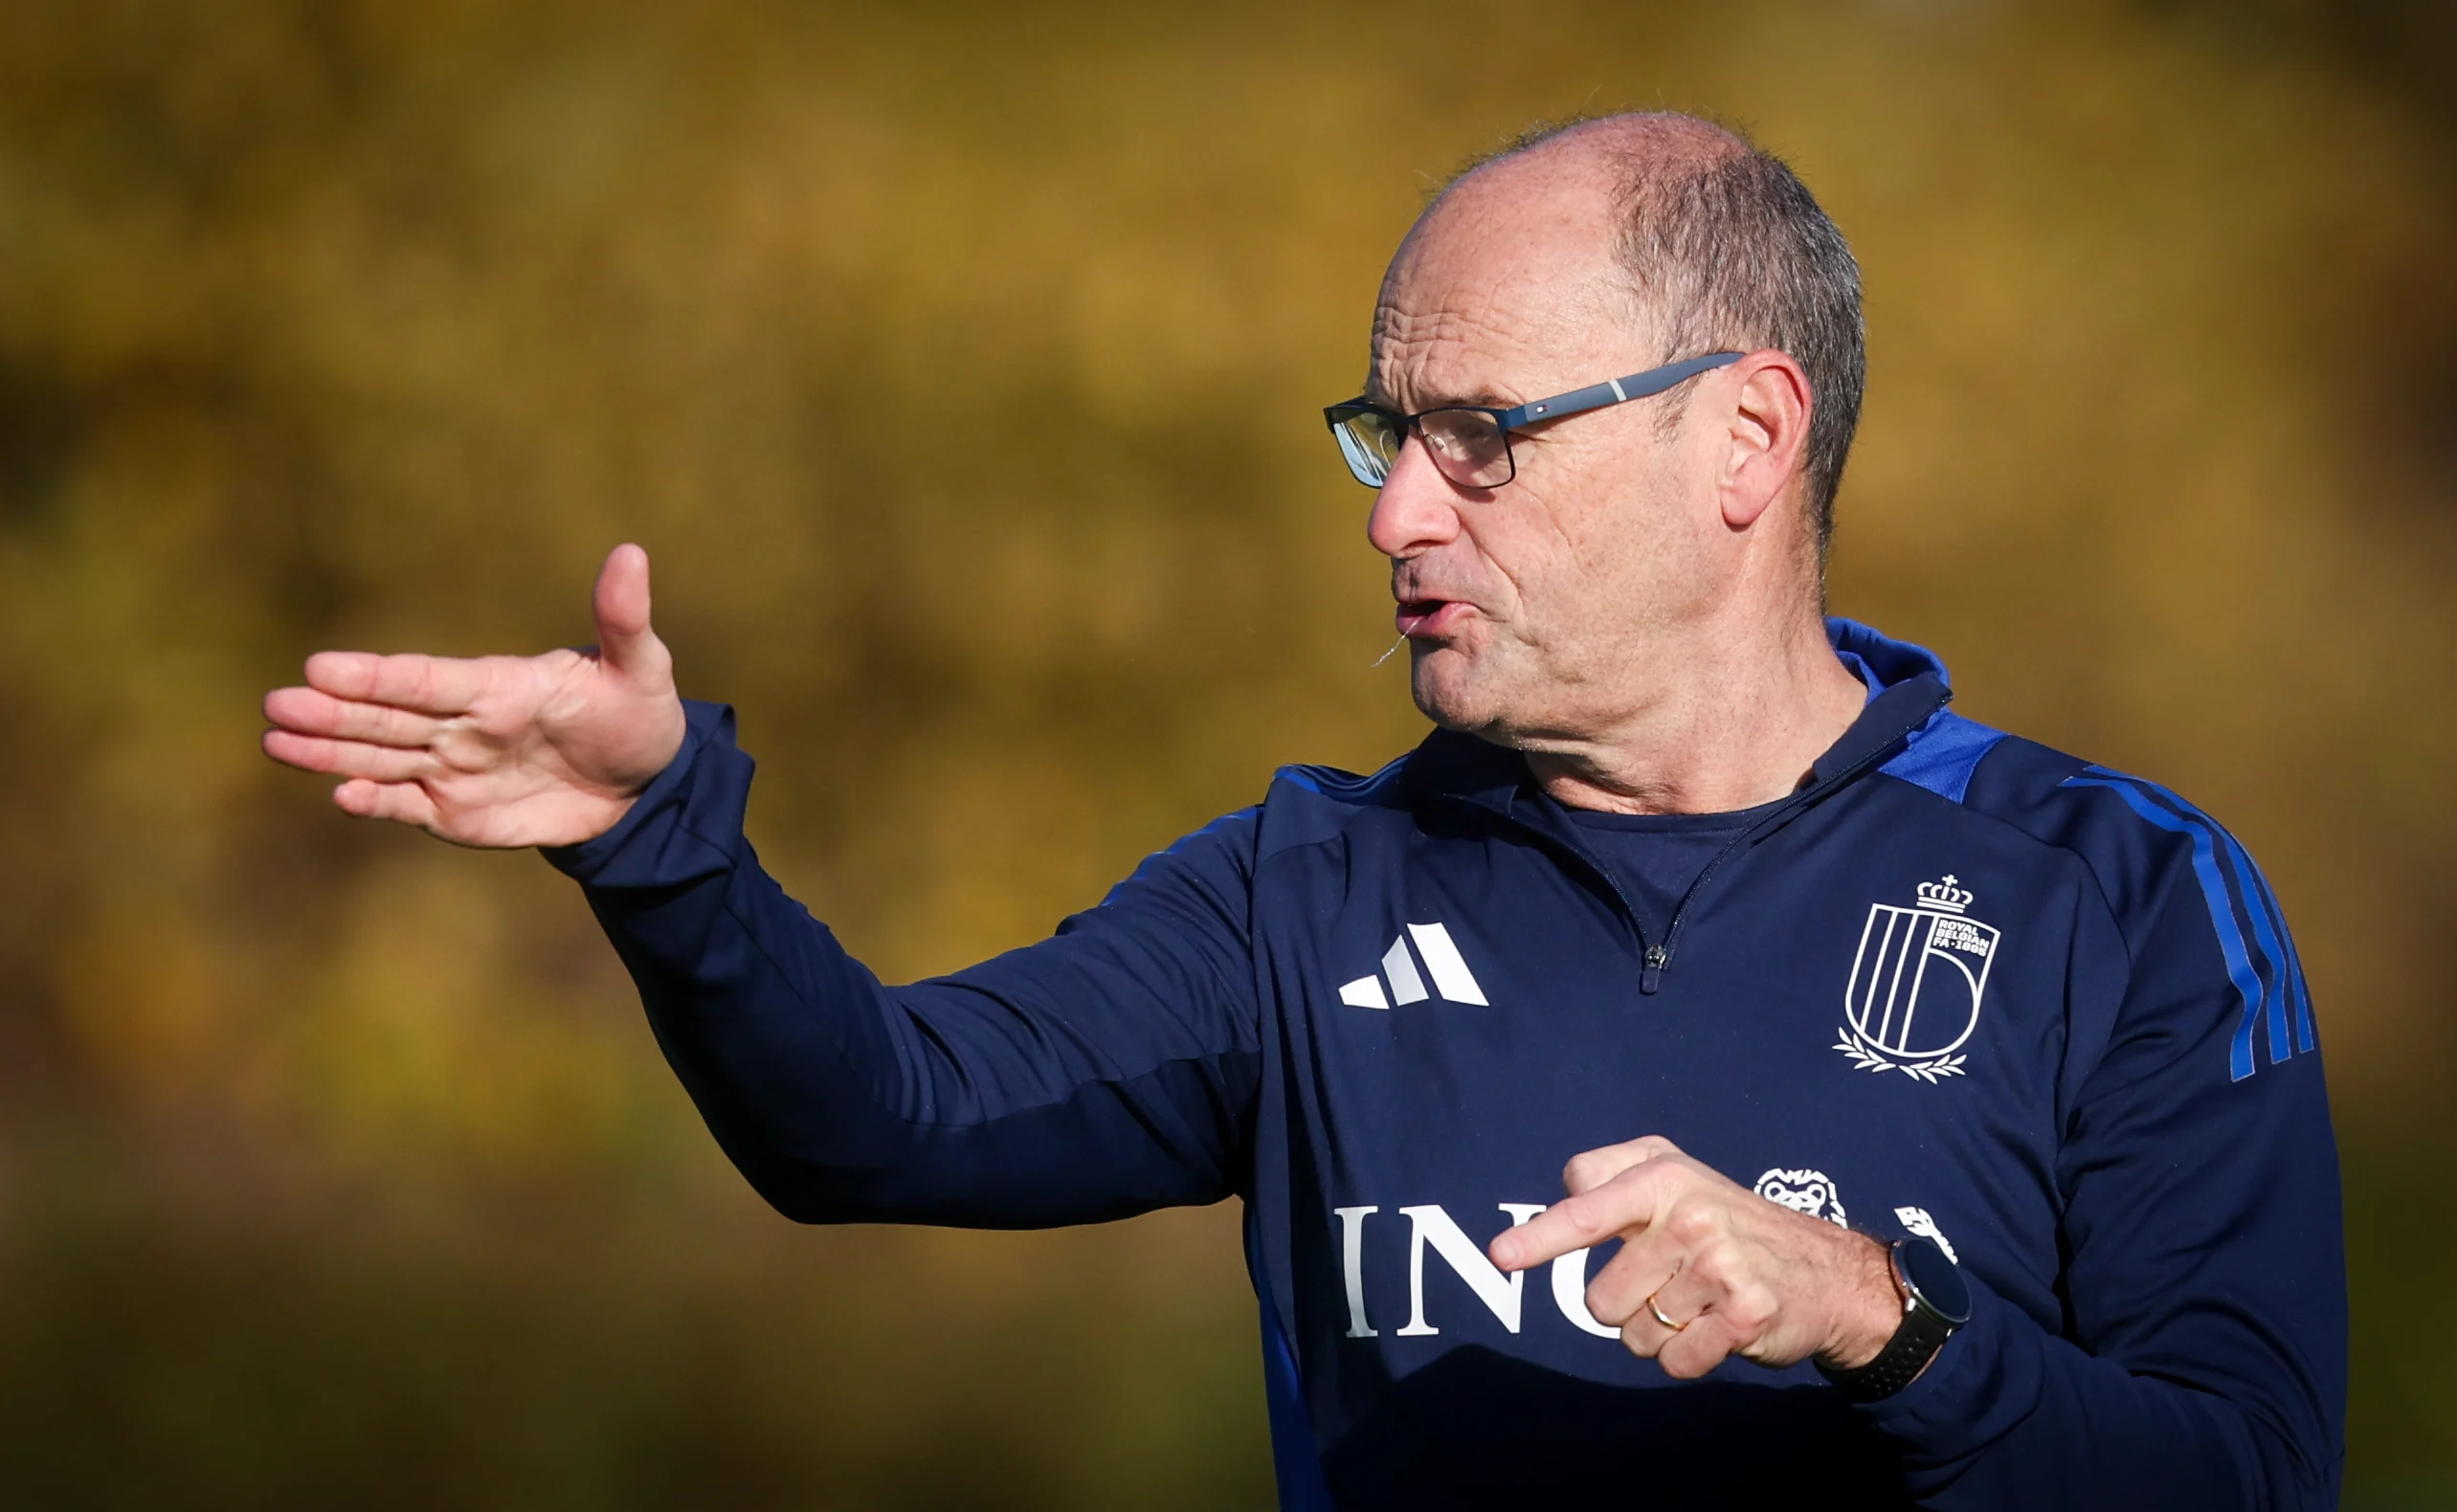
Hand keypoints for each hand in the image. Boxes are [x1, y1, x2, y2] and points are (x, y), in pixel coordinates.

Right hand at [261, 544, 689, 848]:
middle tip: (275, 704)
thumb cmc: (636, 715)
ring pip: (380, 758)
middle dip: (330, 713)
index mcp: (496, 685)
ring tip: (275, 741)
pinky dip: (374, 803)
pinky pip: (407, 806)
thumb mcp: (642, 668)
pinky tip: (340, 796)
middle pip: (385, 717)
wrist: (643, 787)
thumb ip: (623, 620)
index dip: (375, 675)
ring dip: (329, 753)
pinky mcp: (456, 813)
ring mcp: (454, 768)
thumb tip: (631, 552)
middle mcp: (462, 724)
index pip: (425, 678)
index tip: (320, 666)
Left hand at [1490, 1135, 1900, 1379]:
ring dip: (1658, 1332)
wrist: (1827, 1271)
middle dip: (1625, 1304)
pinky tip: (1718, 1329)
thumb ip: (1610, 1181)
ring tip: (1697, 1302)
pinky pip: (1675, 1361)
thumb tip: (1549, 1208)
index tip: (1502, 1256)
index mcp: (1662, 1175)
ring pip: (1634, 1335)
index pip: (1583, 1208)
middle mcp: (1689, 1212)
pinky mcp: (1746, 1312)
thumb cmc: (1729, 1224)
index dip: (1539, 1237)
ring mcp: (1719, 1262)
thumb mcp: (1675, 1177)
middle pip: (1599, 1298)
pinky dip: (1688, 1358)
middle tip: (1669, 1282)